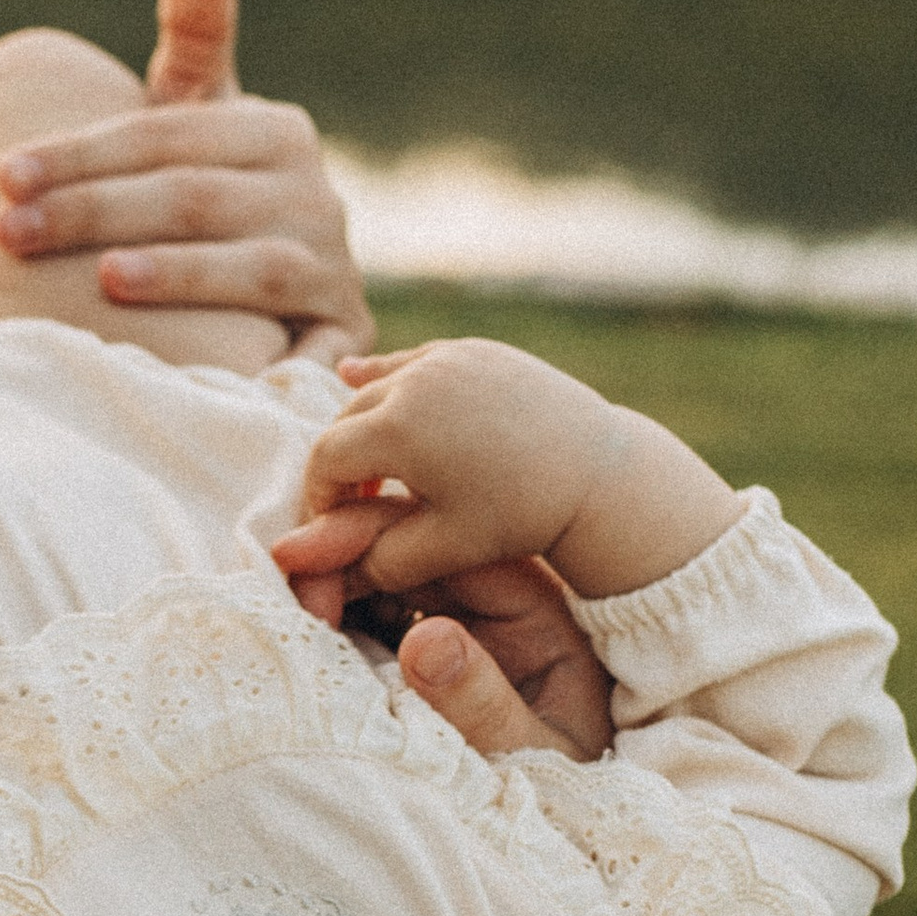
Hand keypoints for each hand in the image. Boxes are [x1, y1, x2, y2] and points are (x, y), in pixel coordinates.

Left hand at [0, 0, 373, 352]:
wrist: (289, 306)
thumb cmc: (216, 204)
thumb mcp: (203, 122)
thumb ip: (196, 41)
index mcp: (275, 131)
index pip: (163, 135)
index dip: (80, 154)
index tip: (0, 178)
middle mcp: (315, 192)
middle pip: (193, 196)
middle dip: (96, 213)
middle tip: (8, 235)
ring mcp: (334, 266)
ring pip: (253, 266)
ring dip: (179, 273)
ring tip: (102, 281)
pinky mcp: (343, 338)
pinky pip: (299, 349)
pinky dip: (260, 362)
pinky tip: (196, 373)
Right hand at [277, 341, 624, 594]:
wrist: (598, 471)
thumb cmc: (522, 516)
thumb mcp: (444, 548)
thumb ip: (379, 560)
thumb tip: (333, 564)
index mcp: (399, 427)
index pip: (326, 460)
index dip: (318, 497)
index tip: (327, 525)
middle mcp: (415, 379)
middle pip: (346, 420)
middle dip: (340, 464)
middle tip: (351, 503)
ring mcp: (445, 357)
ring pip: (377, 388)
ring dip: (364, 427)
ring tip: (373, 468)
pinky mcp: (471, 350)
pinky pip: (411, 361)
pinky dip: (387, 380)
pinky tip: (356, 379)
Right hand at [286, 531, 614, 762]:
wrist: (568, 834)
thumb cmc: (559, 793)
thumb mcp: (534, 752)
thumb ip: (482, 701)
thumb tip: (424, 637)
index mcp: (535, 610)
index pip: (446, 551)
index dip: (375, 543)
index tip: (310, 559)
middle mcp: (495, 604)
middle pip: (410, 552)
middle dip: (342, 554)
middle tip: (280, 571)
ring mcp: (457, 625)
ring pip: (385, 579)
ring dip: (332, 581)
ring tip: (284, 601)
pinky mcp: (426, 652)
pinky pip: (376, 614)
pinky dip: (336, 613)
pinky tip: (300, 622)